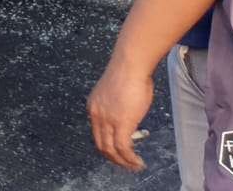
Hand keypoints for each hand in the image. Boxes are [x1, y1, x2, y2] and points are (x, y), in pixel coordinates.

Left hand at [88, 56, 153, 171]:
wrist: (130, 65)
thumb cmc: (128, 75)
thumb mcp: (117, 95)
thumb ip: (118, 108)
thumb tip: (127, 117)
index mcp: (93, 108)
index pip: (97, 134)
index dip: (108, 147)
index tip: (120, 153)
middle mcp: (95, 115)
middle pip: (101, 145)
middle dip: (114, 159)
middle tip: (127, 165)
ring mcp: (107, 120)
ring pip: (111, 150)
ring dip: (124, 162)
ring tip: (135, 166)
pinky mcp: (121, 122)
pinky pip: (123, 148)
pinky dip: (130, 159)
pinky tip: (138, 162)